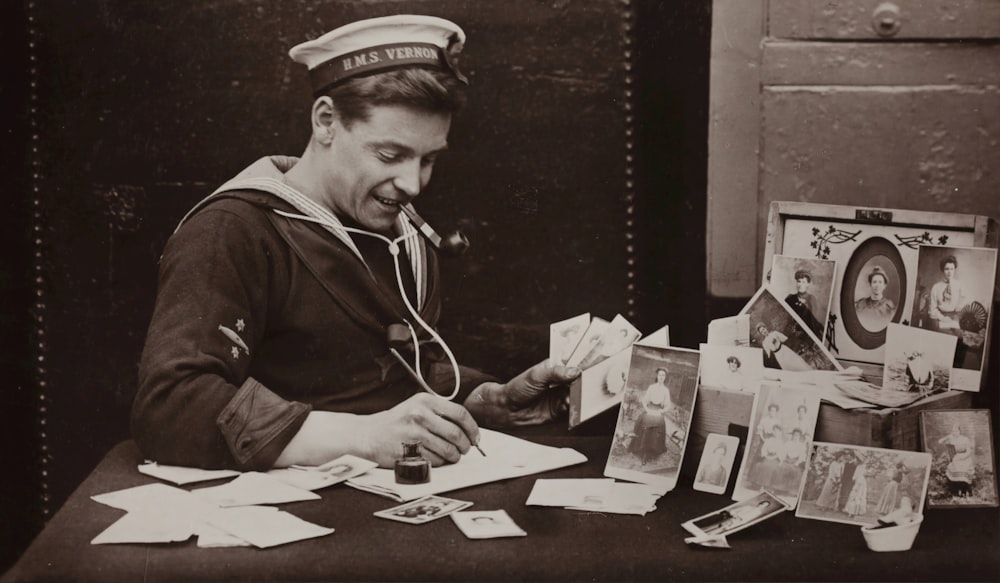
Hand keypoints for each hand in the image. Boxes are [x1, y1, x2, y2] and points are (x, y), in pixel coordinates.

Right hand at [361, 393, 480, 466]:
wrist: (369, 435)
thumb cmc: (397, 422)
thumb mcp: (417, 407)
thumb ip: (440, 413)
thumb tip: (468, 429)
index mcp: (425, 400)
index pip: (460, 413)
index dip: (472, 428)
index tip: (475, 437)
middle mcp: (419, 414)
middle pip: (456, 434)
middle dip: (465, 446)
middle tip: (465, 450)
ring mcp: (413, 433)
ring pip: (447, 450)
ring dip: (454, 456)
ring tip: (452, 456)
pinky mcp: (408, 451)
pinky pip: (435, 461)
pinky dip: (440, 462)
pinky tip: (436, 459)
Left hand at [465, 359, 580, 426]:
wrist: (507, 409)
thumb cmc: (518, 388)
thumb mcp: (536, 375)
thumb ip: (556, 372)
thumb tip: (575, 370)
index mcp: (556, 368)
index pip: (574, 363)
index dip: (584, 362)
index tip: (595, 362)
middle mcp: (561, 381)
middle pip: (579, 380)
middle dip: (585, 381)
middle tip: (589, 381)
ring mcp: (561, 395)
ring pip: (577, 394)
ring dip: (579, 395)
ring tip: (575, 394)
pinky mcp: (560, 410)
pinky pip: (572, 408)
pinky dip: (572, 407)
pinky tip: (569, 404)